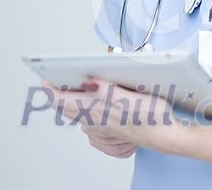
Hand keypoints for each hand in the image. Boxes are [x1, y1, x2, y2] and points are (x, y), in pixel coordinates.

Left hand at [43, 78, 179, 151]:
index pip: (60, 100)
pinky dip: (81, 107)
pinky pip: (83, 118)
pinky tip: (91, 98)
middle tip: (57, 74)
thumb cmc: (155, 118)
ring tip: (73, 82)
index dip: (49, 87)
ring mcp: (98, 127)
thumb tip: (91, 83)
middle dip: (57, 90)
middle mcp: (93, 121)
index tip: (45, 74)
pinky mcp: (104, 129)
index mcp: (98, 111)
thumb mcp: (137, 100)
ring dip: (68, 98)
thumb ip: (111, 92)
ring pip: (72, 112)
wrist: (166, 137)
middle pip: (62, 106)